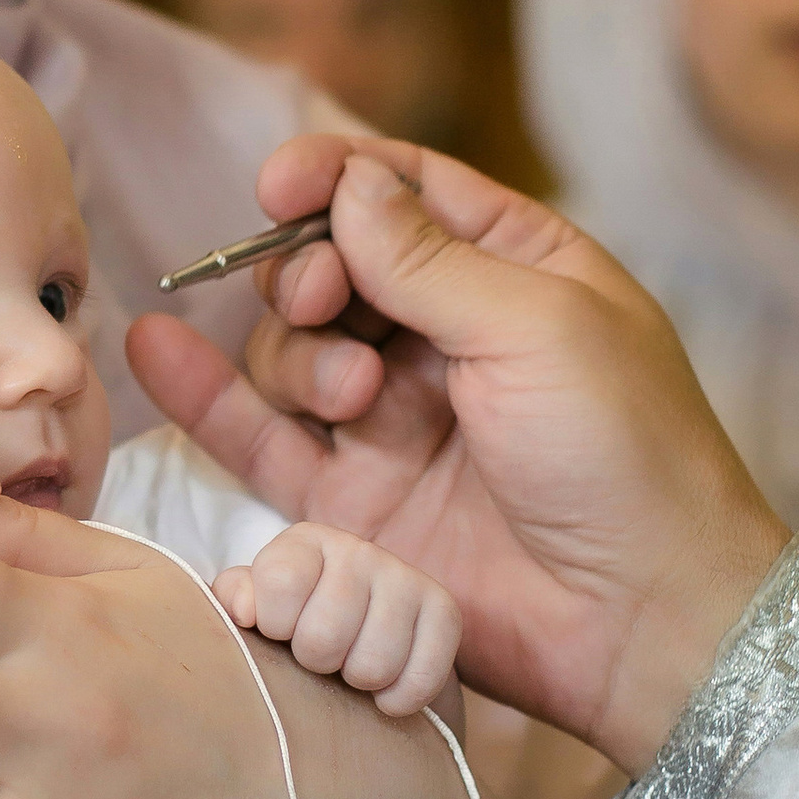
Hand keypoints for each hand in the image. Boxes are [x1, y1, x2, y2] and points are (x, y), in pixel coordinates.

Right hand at [128, 136, 789, 773]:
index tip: (278, 184)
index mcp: (513, 271)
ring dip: (296, 354)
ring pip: (291, 350)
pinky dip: (204, 394)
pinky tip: (157, 348)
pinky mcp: (351, 502)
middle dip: (308, 273)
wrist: (641, 620)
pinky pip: (260, 437)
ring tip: (353, 400)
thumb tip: (344, 184)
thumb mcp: (539, 327)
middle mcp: (444, 338)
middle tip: (327, 303)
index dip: (332, 178)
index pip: (401, 191)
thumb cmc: (626, 456)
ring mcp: (392, 422)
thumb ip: (427, 258)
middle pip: (328, 267)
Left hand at [215, 523, 462, 719]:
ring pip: (372, 665)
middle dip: (315, 663)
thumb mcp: (255, 611)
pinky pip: (419, 678)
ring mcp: (407, 578)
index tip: (278, 633)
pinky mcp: (446, 611)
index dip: (273, 626)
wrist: (361, 648)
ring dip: (356, 683)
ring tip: (350, 668)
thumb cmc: (295, 629)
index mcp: (306, 542)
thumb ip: (235, 601)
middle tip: (319, 659)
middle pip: (324, 635)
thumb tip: (244, 610)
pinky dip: (398, 700)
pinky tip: (385, 692)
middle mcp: (359, 550)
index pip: (280, 583)